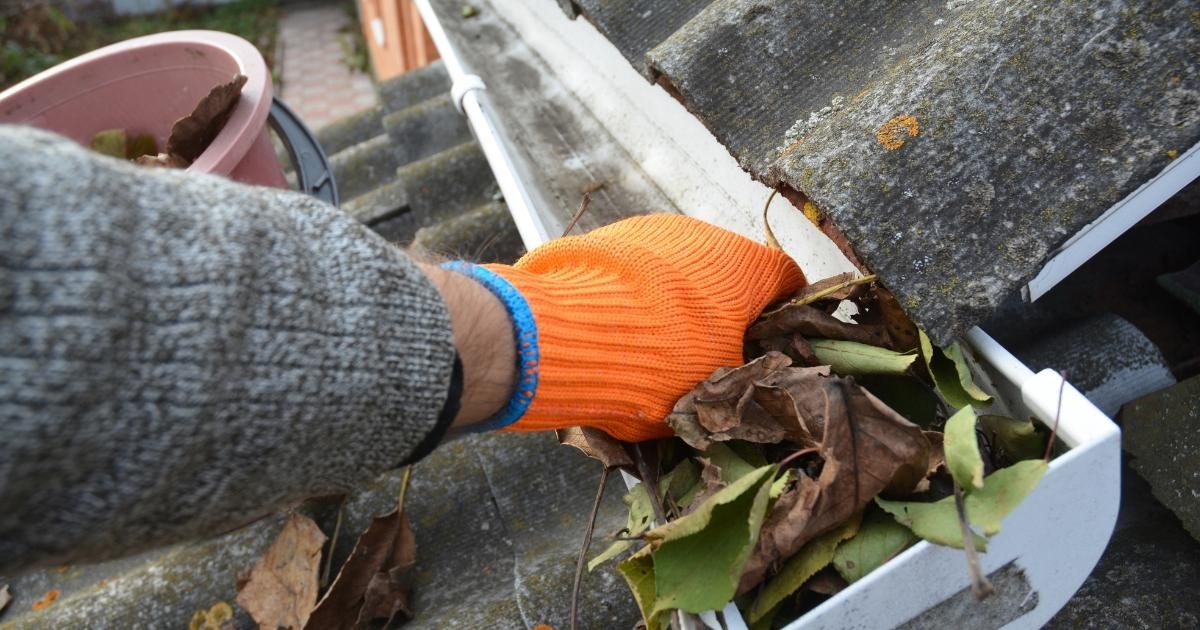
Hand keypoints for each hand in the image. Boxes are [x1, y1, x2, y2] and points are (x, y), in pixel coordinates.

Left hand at [467, 213, 805, 440]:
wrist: (563, 335)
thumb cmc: (660, 365)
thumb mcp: (716, 390)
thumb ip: (743, 378)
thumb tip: (749, 381)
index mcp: (747, 266)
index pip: (789, 280)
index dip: (786, 316)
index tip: (773, 346)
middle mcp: (705, 234)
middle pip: (730, 274)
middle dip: (725, 313)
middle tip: (709, 358)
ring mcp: (651, 230)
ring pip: (680, 270)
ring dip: (677, 303)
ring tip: (653, 348)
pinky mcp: (605, 237)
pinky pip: (636, 269)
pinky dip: (636, 295)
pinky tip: (616, 330)